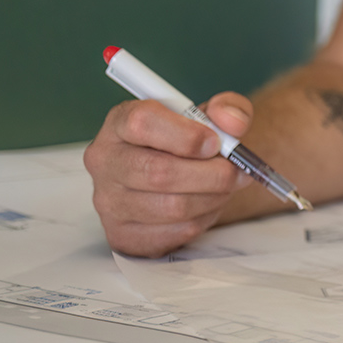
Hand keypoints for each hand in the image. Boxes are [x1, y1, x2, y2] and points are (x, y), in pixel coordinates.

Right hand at [82, 93, 252, 256]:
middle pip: (159, 172)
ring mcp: (108, 201)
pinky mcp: (122, 234)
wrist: (184, 172)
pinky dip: (203, 219)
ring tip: (226, 187)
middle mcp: (105, 161)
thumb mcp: (213, 114)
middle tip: (236, 171)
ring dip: (212, 198)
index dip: (187, 135)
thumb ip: (228, 108)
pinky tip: (208, 205)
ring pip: (171, 206)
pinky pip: (173, 232)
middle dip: (211, 174)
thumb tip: (233, 123)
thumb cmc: (192, 139)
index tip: (215, 142)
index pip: (142, 123)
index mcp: (120, 121)